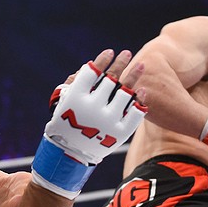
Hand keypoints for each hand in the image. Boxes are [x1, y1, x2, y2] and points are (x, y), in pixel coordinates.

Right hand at [31, 50, 145, 198]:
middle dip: (120, 63)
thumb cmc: (66, 122)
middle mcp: (92, 108)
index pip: (92, 72)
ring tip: (141, 65)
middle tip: (127, 53)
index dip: (102, 60)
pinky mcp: (120, 132)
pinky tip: (143, 90)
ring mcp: (108, 120)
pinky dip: (140, 101)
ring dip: (134, 75)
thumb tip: (93, 66)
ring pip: (126, 92)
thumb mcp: (64, 101)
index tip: (109, 52)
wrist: (69, 154)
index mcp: (75, 98)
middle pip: (110, 78)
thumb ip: (77, 82)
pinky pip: (135, 113)